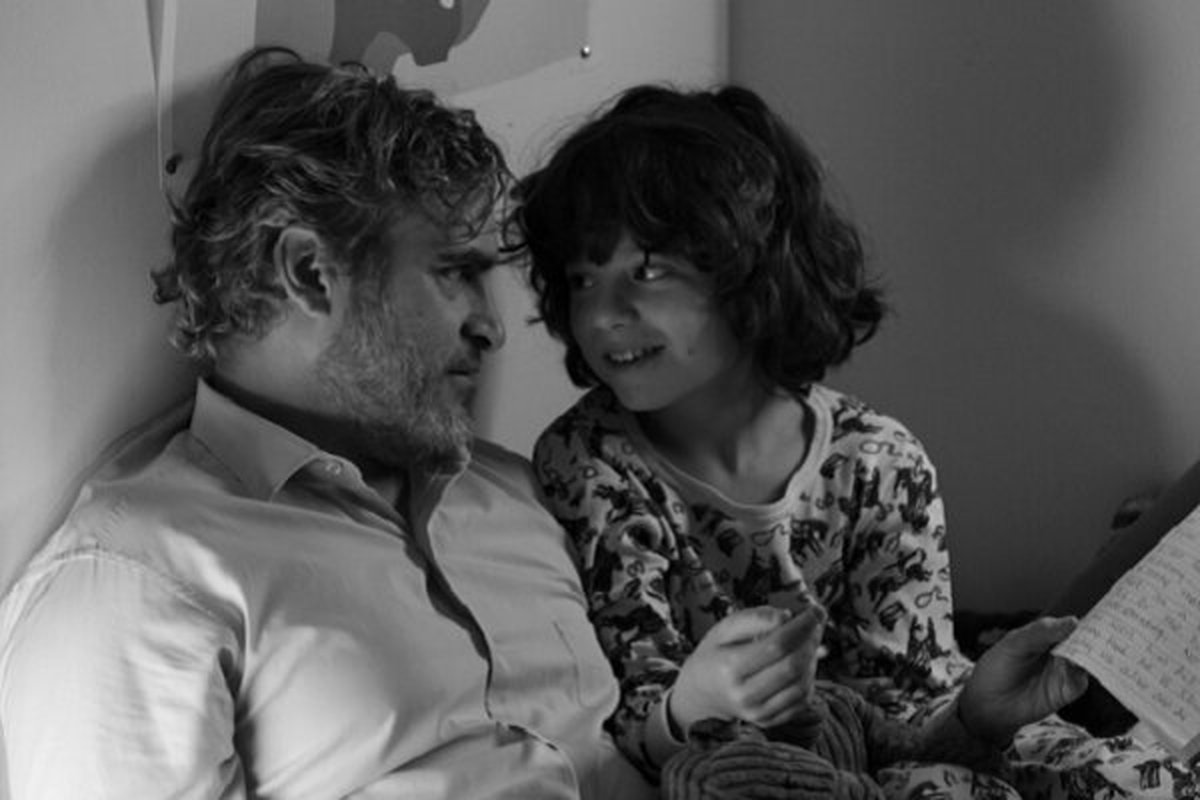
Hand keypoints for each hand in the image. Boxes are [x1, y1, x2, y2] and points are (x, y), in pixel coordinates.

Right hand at [669, 605, 826, 734]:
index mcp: (730, 668)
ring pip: (802, 684)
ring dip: (812, 659)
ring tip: (809, 640)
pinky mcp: (769, 721)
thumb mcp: (725, 628)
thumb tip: (785, 617)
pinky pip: (802, 700)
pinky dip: (809, 677)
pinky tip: (802, 661)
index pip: (777, 645)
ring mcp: (757, 713)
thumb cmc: (716, 653)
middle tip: (816, 622)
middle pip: (793, 666)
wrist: (702, 693)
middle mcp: (744, 695)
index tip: (816, 609)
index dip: (802, 626)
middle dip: (811, 640)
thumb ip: (753, 618)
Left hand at [958, 615, 1089, 744]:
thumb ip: (1041, 632)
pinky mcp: (1066, 691)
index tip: (1101, 615)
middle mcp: (1059, 652)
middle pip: (1084, 643)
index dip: (1084, 621)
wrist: (987, 703)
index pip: (1071, 625)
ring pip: (1087, 661)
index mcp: (1047, 635)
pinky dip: (1084, 674)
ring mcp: (1064, 671)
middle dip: (1096, 637)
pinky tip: (1079, 669)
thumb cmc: (996, 668)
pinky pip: (1081, 681)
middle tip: (1107, 631)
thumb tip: (1073, 621)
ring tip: (1096, 648)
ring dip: (1094, 655)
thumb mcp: (1014, 644)